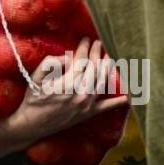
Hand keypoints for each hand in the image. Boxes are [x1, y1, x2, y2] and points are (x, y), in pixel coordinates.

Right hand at [8, 38, 128, 141]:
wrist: (33, 125)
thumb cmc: (33, 100)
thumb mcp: (36, 78)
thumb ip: (51, 63)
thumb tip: (68, 58)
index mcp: (69, 83)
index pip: (82, 60)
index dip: (84, 48)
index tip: (86, 39)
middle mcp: (82, 93)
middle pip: (95, 68)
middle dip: (97, 53)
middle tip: (98, 43)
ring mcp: (87, 104)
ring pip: (103, 81)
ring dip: (108, 67)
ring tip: (109, 56)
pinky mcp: (89, 113)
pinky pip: (107, 106)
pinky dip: (119, 101)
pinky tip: (130, 95)